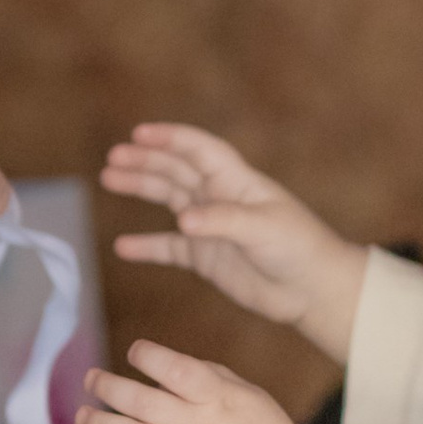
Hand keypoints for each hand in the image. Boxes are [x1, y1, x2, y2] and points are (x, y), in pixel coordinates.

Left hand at [77, 345, 304, 423]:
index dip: (149, 356)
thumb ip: (210, 376)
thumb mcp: (250, 395)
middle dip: (109, 387)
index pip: (176, 370)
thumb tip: (167, 364)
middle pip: (143, 402)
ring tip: (84, 416)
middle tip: (92, 380)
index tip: (134, 352)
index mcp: (219, 399)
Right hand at [100, 125, 367, 361]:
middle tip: (113, 157)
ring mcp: (211, 227)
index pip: (199, 150)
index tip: (139, 133)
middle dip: (145, 160)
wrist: (313, 290)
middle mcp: (220, 198)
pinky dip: (147, 246)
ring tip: (110, 179)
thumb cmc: (298, 249)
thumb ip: (222, 222)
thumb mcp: (263, 229)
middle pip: (176, 170)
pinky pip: (169, 248)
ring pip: (169, 199)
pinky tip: (123, 246)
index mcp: (236, 182)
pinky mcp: (207, 258)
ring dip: (141, 187)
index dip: (170, 138)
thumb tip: (183, 220)